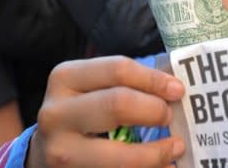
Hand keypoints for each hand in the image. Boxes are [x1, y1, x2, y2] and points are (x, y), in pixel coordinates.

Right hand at [28, 56, 185, 166]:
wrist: (50, 149)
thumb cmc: (84, 110)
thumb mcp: (94, 87)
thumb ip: (128, 82)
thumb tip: (175, 89)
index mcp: (66, 78)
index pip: (118, 70)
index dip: (153, 79)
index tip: (178, 90)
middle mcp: (56, 113)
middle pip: (118, 104)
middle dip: (154, 110)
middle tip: (171, 116)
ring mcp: (60, 151)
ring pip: (120, 155)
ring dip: (157, 153)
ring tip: (176, 147)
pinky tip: (164, 167)